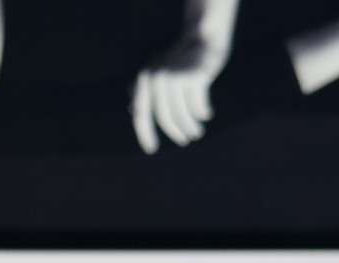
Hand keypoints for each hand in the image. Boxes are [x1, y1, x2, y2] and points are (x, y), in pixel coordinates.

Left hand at [132, 28, 232, 153]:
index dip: (144, 134)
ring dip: (190, 127)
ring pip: (182, 113)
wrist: (204, 38)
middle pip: (164, 117)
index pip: (140, 113)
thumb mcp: (157, 71)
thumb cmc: (179, 60)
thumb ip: (144, 90)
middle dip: (175, 132)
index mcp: (144, 79)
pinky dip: (202, 113)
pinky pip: (197, 104)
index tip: (151, 150)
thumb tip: (132, 113)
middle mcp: (156, 78)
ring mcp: (174, 76)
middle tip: (184, 142)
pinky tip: (206, 116)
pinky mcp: (194, 76)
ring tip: (197, 134)